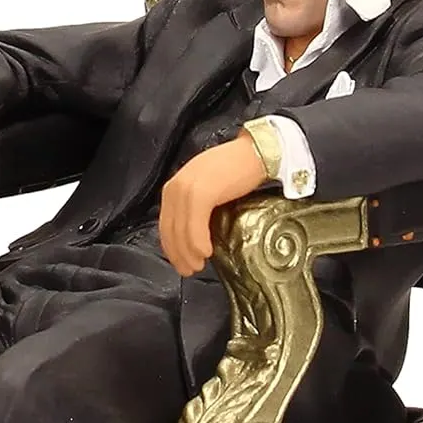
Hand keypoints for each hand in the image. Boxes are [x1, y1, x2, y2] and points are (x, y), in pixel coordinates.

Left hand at [158, 134, 266, 276]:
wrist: (256, 152)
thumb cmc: (236, 171)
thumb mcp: (207, 188)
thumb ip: (196, 207)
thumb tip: (193, 237)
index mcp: (174, 186)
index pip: (165, 223)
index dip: (171, 247)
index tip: (180, 263)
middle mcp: (175, 186)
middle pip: (170, 229)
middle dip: (178, 253)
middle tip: (189, 270)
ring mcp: (187, 188)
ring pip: (181, 229)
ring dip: (188, 252)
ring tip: (198, 266)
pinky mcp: (202, 192)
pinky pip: (194, 224)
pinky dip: (198, 242)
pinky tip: (207, 252)